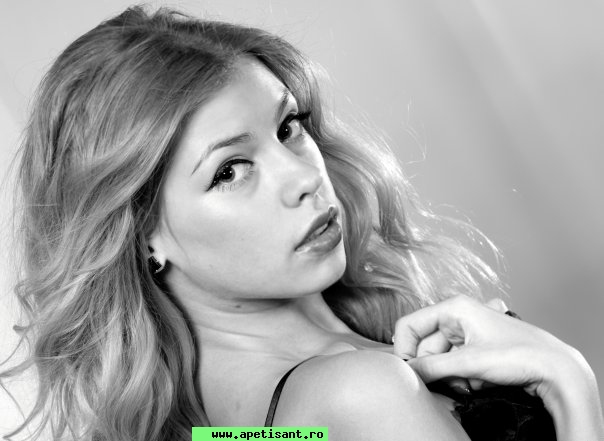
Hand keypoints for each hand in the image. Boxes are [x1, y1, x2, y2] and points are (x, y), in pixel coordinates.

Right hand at [392, 295, 589, 407]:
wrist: (555, 368)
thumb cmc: (520, 354)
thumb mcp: (470, 362)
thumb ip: (433, 367)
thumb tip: (409, 372)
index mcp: (454, 308)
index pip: (410, 325)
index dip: (404, 349)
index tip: (409, 371)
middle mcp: (458, 316)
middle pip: (425, 345)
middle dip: (435, 367)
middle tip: (450, 381)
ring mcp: (468, 332)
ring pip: (440, 358)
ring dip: (450, 375)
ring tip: (470, 381)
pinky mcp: (476, 347)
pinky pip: (454, 363)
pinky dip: (462, 376)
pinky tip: (479, 380)